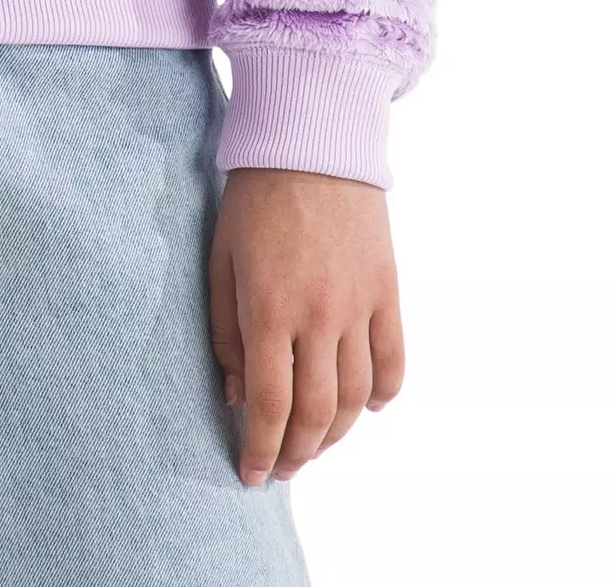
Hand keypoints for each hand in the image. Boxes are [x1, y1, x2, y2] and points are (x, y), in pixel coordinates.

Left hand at [206, 164, 404, 485]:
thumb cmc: (254, 196)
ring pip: (358, 398)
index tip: (250, 474)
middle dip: (296, 452)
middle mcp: (318, 315)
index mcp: (269, 308)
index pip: (268, 404)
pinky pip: (393, 361)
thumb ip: (225, 331)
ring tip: (316, 444)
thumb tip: (235, 395)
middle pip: (316, 413)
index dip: (259, 449)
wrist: (313, 140)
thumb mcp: (221, 258)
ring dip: (337, 434)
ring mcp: (359, 305)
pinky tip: (369, 407)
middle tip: (282, 467)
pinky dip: (384, 395)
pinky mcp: (388, 291)